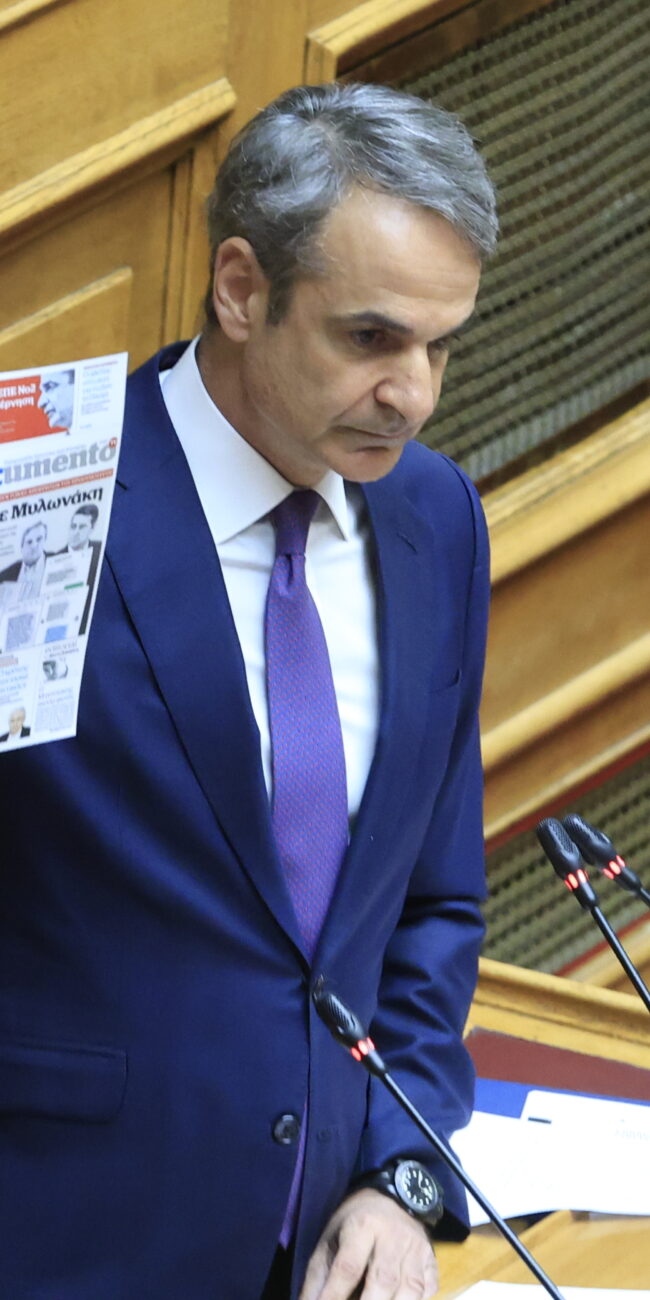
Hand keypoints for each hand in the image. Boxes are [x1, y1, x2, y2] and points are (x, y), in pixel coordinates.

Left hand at [299, 1187, 438, 1299]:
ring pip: (411, 1287)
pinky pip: (428, 1288)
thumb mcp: (331, 1239)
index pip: (348, 1267)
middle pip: (383, 1279)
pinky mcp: (432, 1260)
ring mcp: (416, 1248)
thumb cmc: (355, 1222)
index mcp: (362, 1226)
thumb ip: (319, 1277)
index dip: (334, 1296)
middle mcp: (392, 1236)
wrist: (394, 1197)